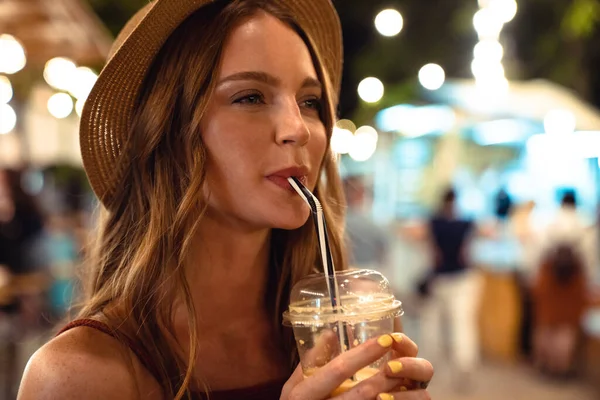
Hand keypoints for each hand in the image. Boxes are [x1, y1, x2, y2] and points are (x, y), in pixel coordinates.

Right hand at [280, 332, 432, 399]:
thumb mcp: (295, 384)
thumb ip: (311, 360)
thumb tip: (330, 332)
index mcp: (300, 394)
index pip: (337, 370)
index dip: (362, 354)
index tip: (385, 340)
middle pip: (357, 394)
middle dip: (382, 378)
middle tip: (401, 362)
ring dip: (386, 394)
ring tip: (402, 379)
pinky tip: (391, 397)